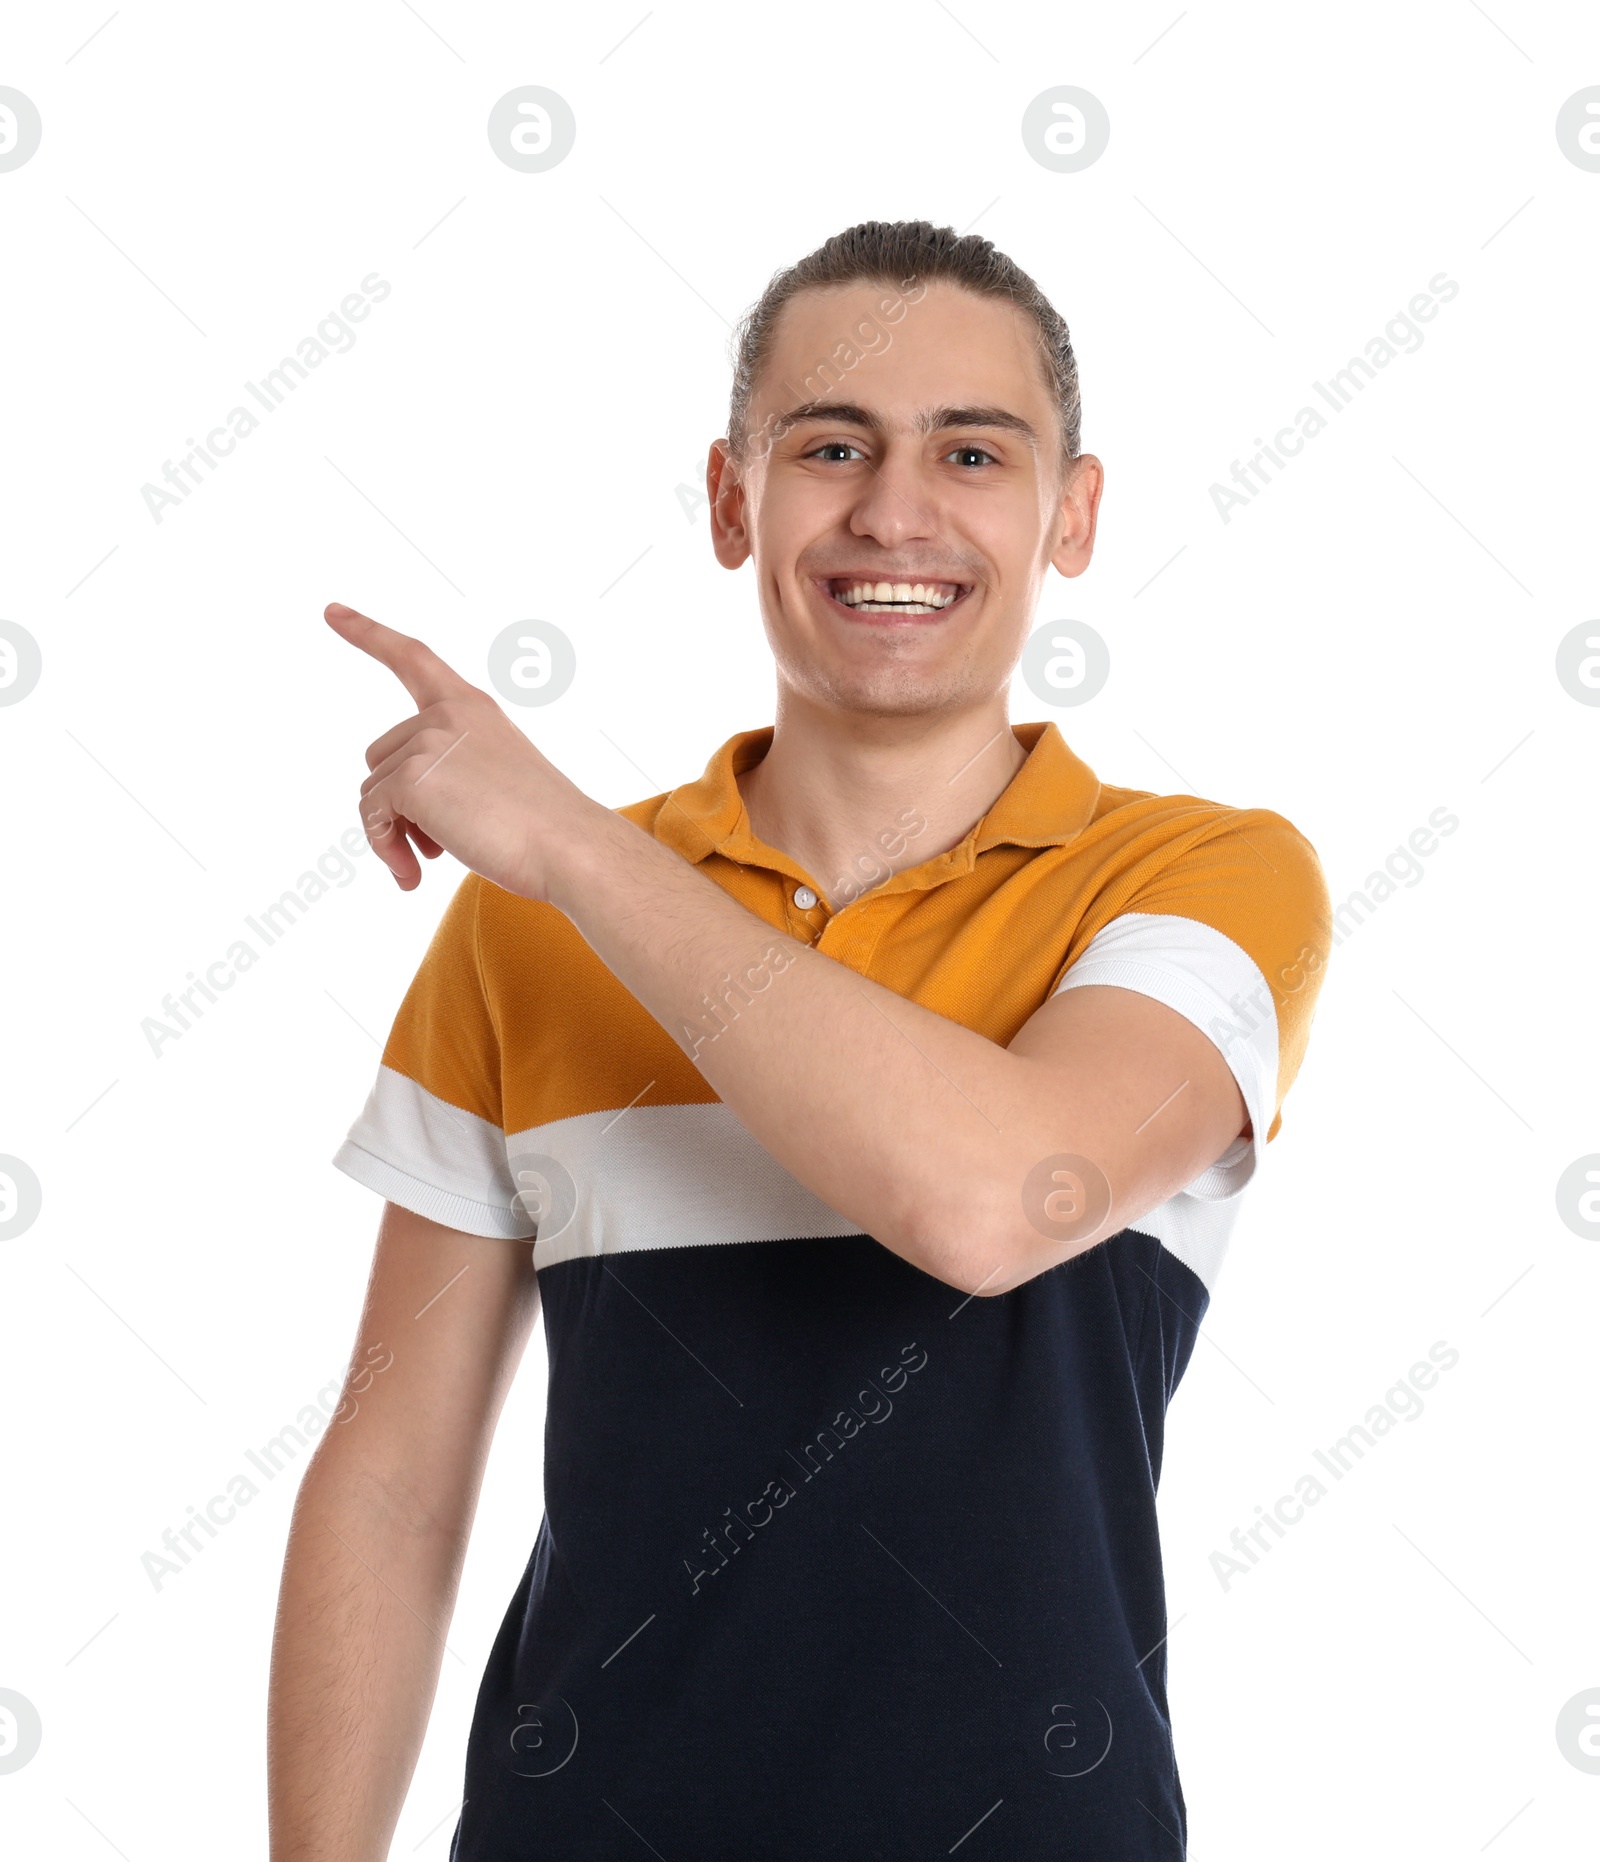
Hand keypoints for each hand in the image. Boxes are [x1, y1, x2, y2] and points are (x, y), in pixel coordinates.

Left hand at [326, 601, 587, 898]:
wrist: (569, 846)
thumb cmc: (542, 828)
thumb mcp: (496, 780)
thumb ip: (449, 774)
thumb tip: (387, 814)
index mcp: (473, 708)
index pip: (413, 657)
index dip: (368, 634)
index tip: (333, 611)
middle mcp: (448, 714)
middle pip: (381, 758)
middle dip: (396, 808)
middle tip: (428, 850)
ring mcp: (429, 740)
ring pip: (372, 794)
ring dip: (390, 836)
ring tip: (422, 866)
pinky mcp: (413, 776)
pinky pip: (373, 818)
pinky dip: (385, 850)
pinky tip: (411, 876)